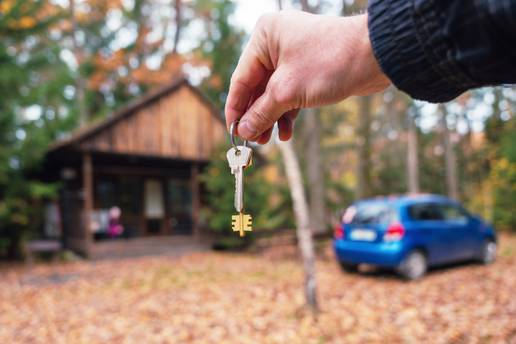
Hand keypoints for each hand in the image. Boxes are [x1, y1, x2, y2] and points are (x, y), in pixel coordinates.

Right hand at [225, 10, 390, 142]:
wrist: (376, 56)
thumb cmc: (330, 62)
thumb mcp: (288, 91)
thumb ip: (262, 112)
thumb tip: (244, 130)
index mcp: (264, 37)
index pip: (241, 78)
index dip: (236, 108)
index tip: (233, 132)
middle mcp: (276, 43)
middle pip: (256, 87)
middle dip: (256, 116)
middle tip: (253, 141)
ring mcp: (293, 56)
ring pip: (273, 93)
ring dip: (271, 117)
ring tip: (268, 140)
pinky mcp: (308, 69)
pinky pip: (290, 93)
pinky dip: (287, 112)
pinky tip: (286, 132)